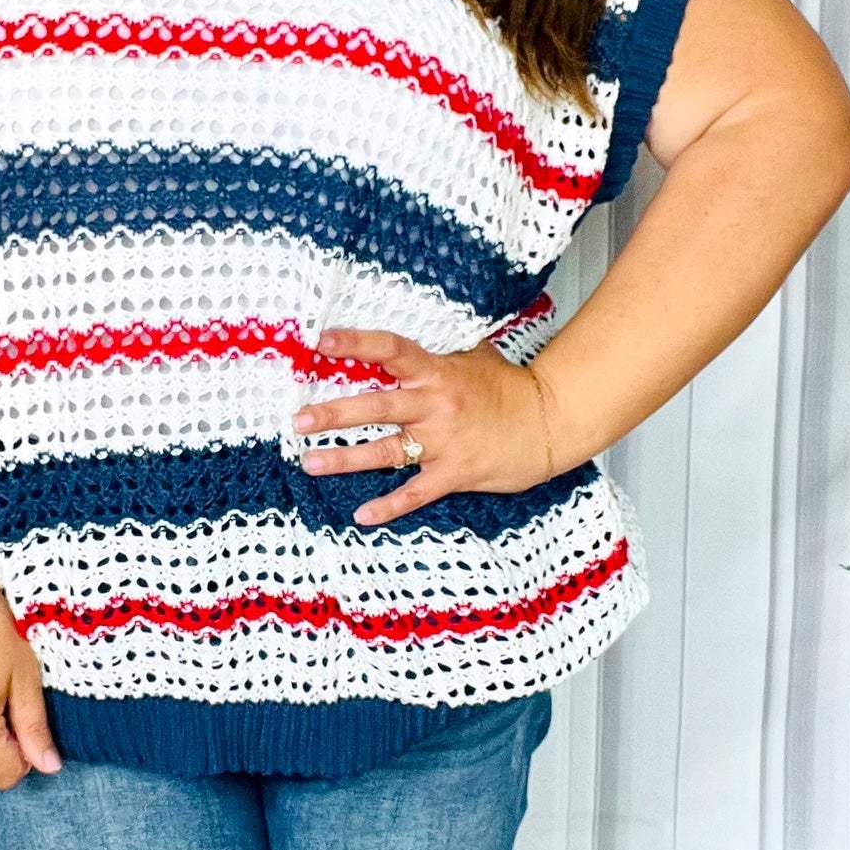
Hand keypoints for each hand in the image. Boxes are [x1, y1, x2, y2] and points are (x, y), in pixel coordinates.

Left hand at [294, 327, 555, 526]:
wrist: (550, 422)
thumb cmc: (509, 388)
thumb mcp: (475, 357)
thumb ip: (441, 350)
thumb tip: (415, 335)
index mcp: (438, 372)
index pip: (391, 350)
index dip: (356, 344)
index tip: (321, 341)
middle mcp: (436, 405)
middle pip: (377, 406)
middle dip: (335, 413)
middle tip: (299, 419)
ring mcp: (444, 442)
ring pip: (386, 452)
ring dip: (345, 458)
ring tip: (310, 462)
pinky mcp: (455, 473)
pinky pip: (415, 492)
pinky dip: (389, 506)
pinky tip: (362, 514)